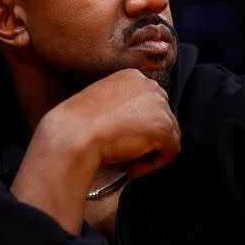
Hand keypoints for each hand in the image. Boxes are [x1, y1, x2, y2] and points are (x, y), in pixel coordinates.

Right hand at [10, 69, 179, 233]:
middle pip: (163, 116)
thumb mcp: (101, 101)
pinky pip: (171, 151)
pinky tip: (132, 169)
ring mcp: (159, 105)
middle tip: (128, 151)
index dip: (140, 124)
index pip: (149, 101)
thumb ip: (122, 105)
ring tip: (128, 162)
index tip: (123, 138)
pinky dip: (155, 164)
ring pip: (169, 134)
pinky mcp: (163, 128)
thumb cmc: (77, 122)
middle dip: (149, 136)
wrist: (73, 134)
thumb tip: (135, 125)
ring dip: (152, 151)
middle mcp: (149, 85)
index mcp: (132, 76)